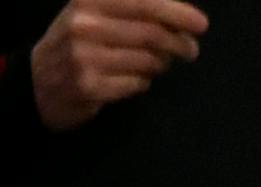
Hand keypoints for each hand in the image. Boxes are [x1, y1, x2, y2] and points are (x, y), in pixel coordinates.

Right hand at [31, 0, 206, 131]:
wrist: (40, 81)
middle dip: (180, 43)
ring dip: (162, 63)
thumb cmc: (79, 42)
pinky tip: (134, 78)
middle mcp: (84, 24)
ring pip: (149, 61)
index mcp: (88, 0)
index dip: (176, 12)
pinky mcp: (90, 86)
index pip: (142, 2)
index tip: (201, 24)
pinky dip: (144, 81)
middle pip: (152, 34)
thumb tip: (184, 15)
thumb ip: (134, 10)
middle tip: (190, 50)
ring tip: (159, 62)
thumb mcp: (95, 14)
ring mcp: (85, 56)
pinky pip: (139, 83)